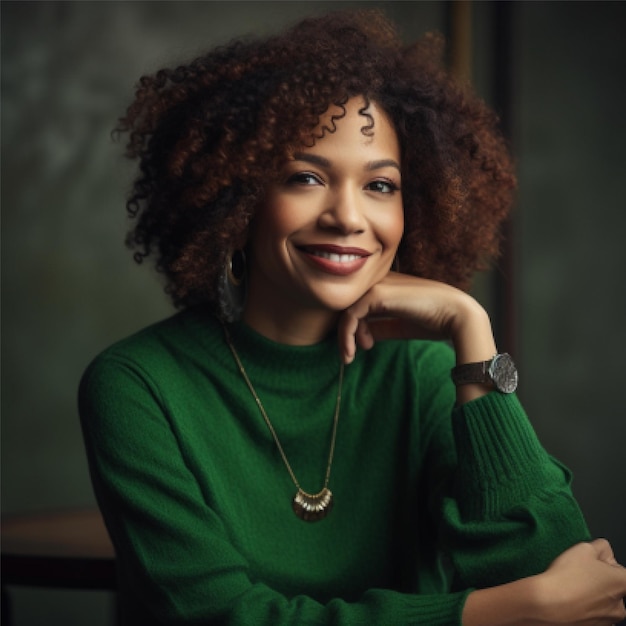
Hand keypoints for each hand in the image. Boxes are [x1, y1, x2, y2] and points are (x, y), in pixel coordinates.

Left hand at [337, 272, 497, 401]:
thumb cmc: (433, 321)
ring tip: (350, 355)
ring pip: (345, 310)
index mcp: (386, 285)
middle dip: (347, 332)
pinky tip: (353, 350)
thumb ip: (380, 327)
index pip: (358, 303)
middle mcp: (380, 280)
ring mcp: (377, 285)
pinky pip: (350, 315)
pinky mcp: (376, 293)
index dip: (355, 326)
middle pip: (348, 306)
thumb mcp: (399, 326)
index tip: (365, 346)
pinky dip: (346, 335)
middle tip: (351, 354)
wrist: (456, 316)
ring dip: (344, 336)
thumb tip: (361, 336)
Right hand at [536, 539, 625, 624]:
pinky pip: (591, 614)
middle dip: (599, 580)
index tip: (590, 562)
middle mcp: (620, 606)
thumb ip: (600, 547)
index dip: (605, 563)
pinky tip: (568, 600)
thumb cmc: (567, 577)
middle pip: (612, 587)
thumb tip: (603, 551)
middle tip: (578, 574)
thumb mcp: (584, 549)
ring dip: (591, 595)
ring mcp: (607, 621)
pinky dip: (583, 608)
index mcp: (622, 584)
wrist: (548, 605)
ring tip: (570, 588)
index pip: (620, 570)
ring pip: (601, 602)